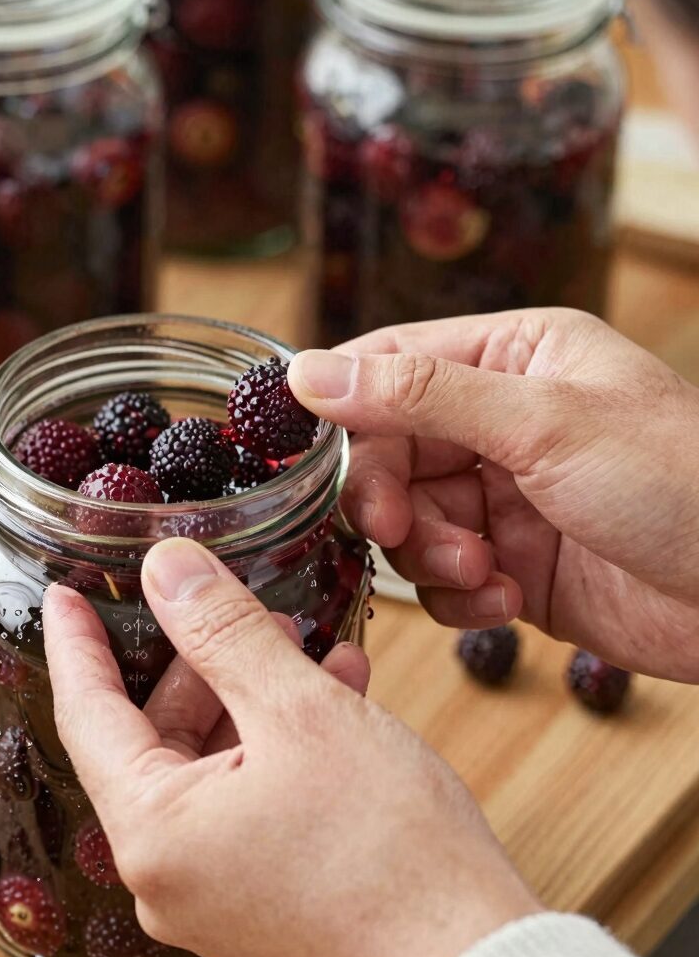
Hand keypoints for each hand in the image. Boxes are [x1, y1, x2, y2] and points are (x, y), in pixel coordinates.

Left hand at [44, 539, 540, 956]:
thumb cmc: (392, 853)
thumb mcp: (299, 712)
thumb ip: (222, 632)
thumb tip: (166, 570)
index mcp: (155, 830)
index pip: (87, 713)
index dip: (76, 643)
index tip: (67, 594)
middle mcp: (170, 870)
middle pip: (155, 735)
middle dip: (198, 658)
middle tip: (227, 602)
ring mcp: (215, 888)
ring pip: (211, 761)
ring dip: (250, 693)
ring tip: (298, 641)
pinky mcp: (259, 894)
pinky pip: (246, 796)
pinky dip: (277, 740)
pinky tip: (331, 692)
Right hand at [288, 308, 698, 681]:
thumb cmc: (681, 481)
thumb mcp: (542, 422)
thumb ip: (420, 394)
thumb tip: (311, 373)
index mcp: (510, 358)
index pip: (388, 362)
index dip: (338, 402)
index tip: (297, 448)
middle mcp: (498, 422)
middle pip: (386, 451)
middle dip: (387, 497)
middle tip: (393, 529)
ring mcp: (502, 496)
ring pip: (407, 521)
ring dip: (429, 554)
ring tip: (483, 570)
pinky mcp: (510, 562)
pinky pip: (441, 578)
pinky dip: (459, 595)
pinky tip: (505, 599)